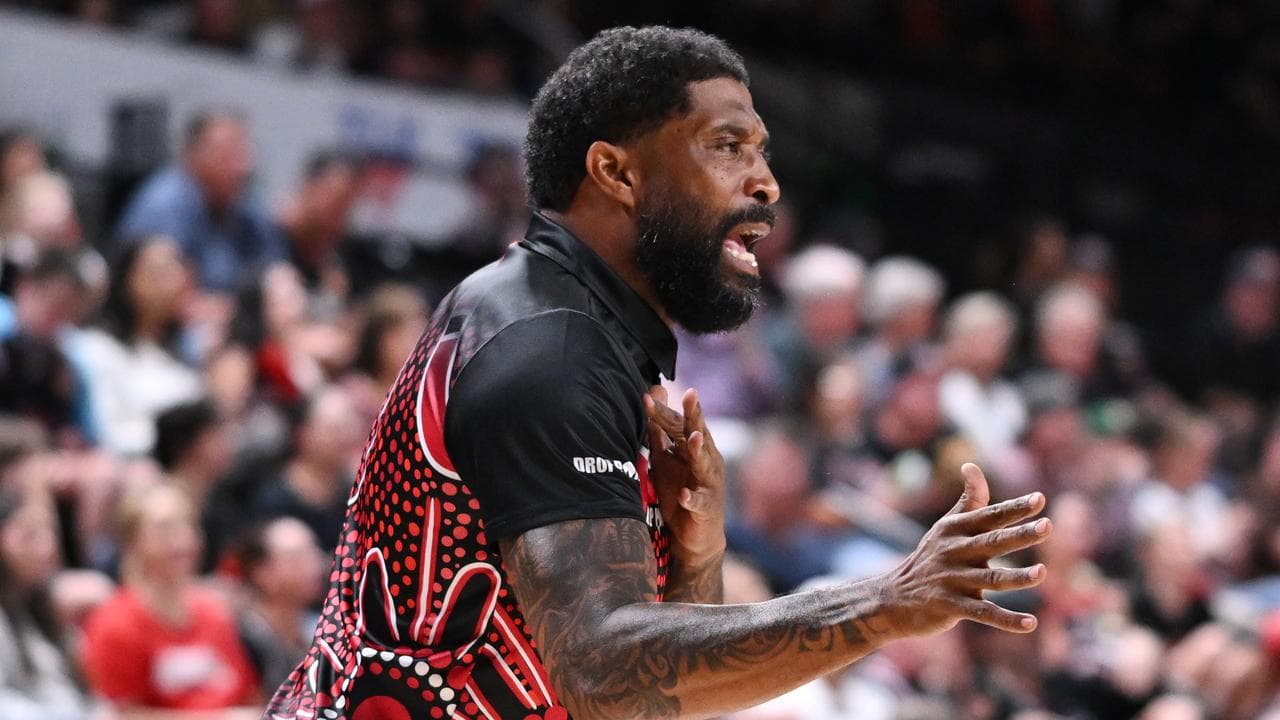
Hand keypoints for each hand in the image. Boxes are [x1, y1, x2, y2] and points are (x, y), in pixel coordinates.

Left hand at [644, 386, 725, 560]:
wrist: (695, 537)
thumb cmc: (680, 492)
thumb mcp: (665, 461)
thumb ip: (659, 434)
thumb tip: (650, 398)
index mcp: (697, 448)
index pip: (679, 425)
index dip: (664, 412)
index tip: (647, 396)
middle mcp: (708, 461)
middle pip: (699, 435)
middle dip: (695, 416)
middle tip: (690, 395)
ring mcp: (710, 485)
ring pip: (705, 464)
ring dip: (699, 451)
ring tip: (694, 438)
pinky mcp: (707, 509)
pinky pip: (700, 503)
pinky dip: (693, 499)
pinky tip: (685, 496)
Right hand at [883, 463, 1049, 634]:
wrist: (893, 597)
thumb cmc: (930, 558)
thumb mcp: (945, 527)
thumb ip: (968, 500)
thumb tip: (972, 465)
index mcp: (956, 530)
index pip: (989, 516)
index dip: (1014, 508)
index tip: (1039, 499)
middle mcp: (955, 552)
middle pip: (992, 543)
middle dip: (1020, 534)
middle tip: (1047, 526)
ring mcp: (953, 581)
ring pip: (990, 580)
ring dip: (1017, 577)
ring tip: (1042, 573)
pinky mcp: (951, 607)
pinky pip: (983, 614)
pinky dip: (1006, 620)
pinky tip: (1031, 624)